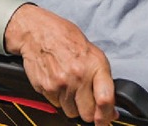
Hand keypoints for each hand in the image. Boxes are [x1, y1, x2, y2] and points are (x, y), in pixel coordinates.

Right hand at [3, 4, 115, 124]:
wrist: (37, 31)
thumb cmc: (65, 39)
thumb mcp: (93, 54)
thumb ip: (103, 81)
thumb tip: (111, 108)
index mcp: (94, 66)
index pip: (105, 100)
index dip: (107, 115)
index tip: (106, 119)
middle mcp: (77, 76)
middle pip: (87, 114)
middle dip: (88, 111)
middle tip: (85, 101)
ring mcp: (60, 84)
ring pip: (71, 112)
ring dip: (71, 104)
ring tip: (68, 85)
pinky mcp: (45, 87)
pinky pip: (55, 104)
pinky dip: (57, 97)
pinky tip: (57, 81)